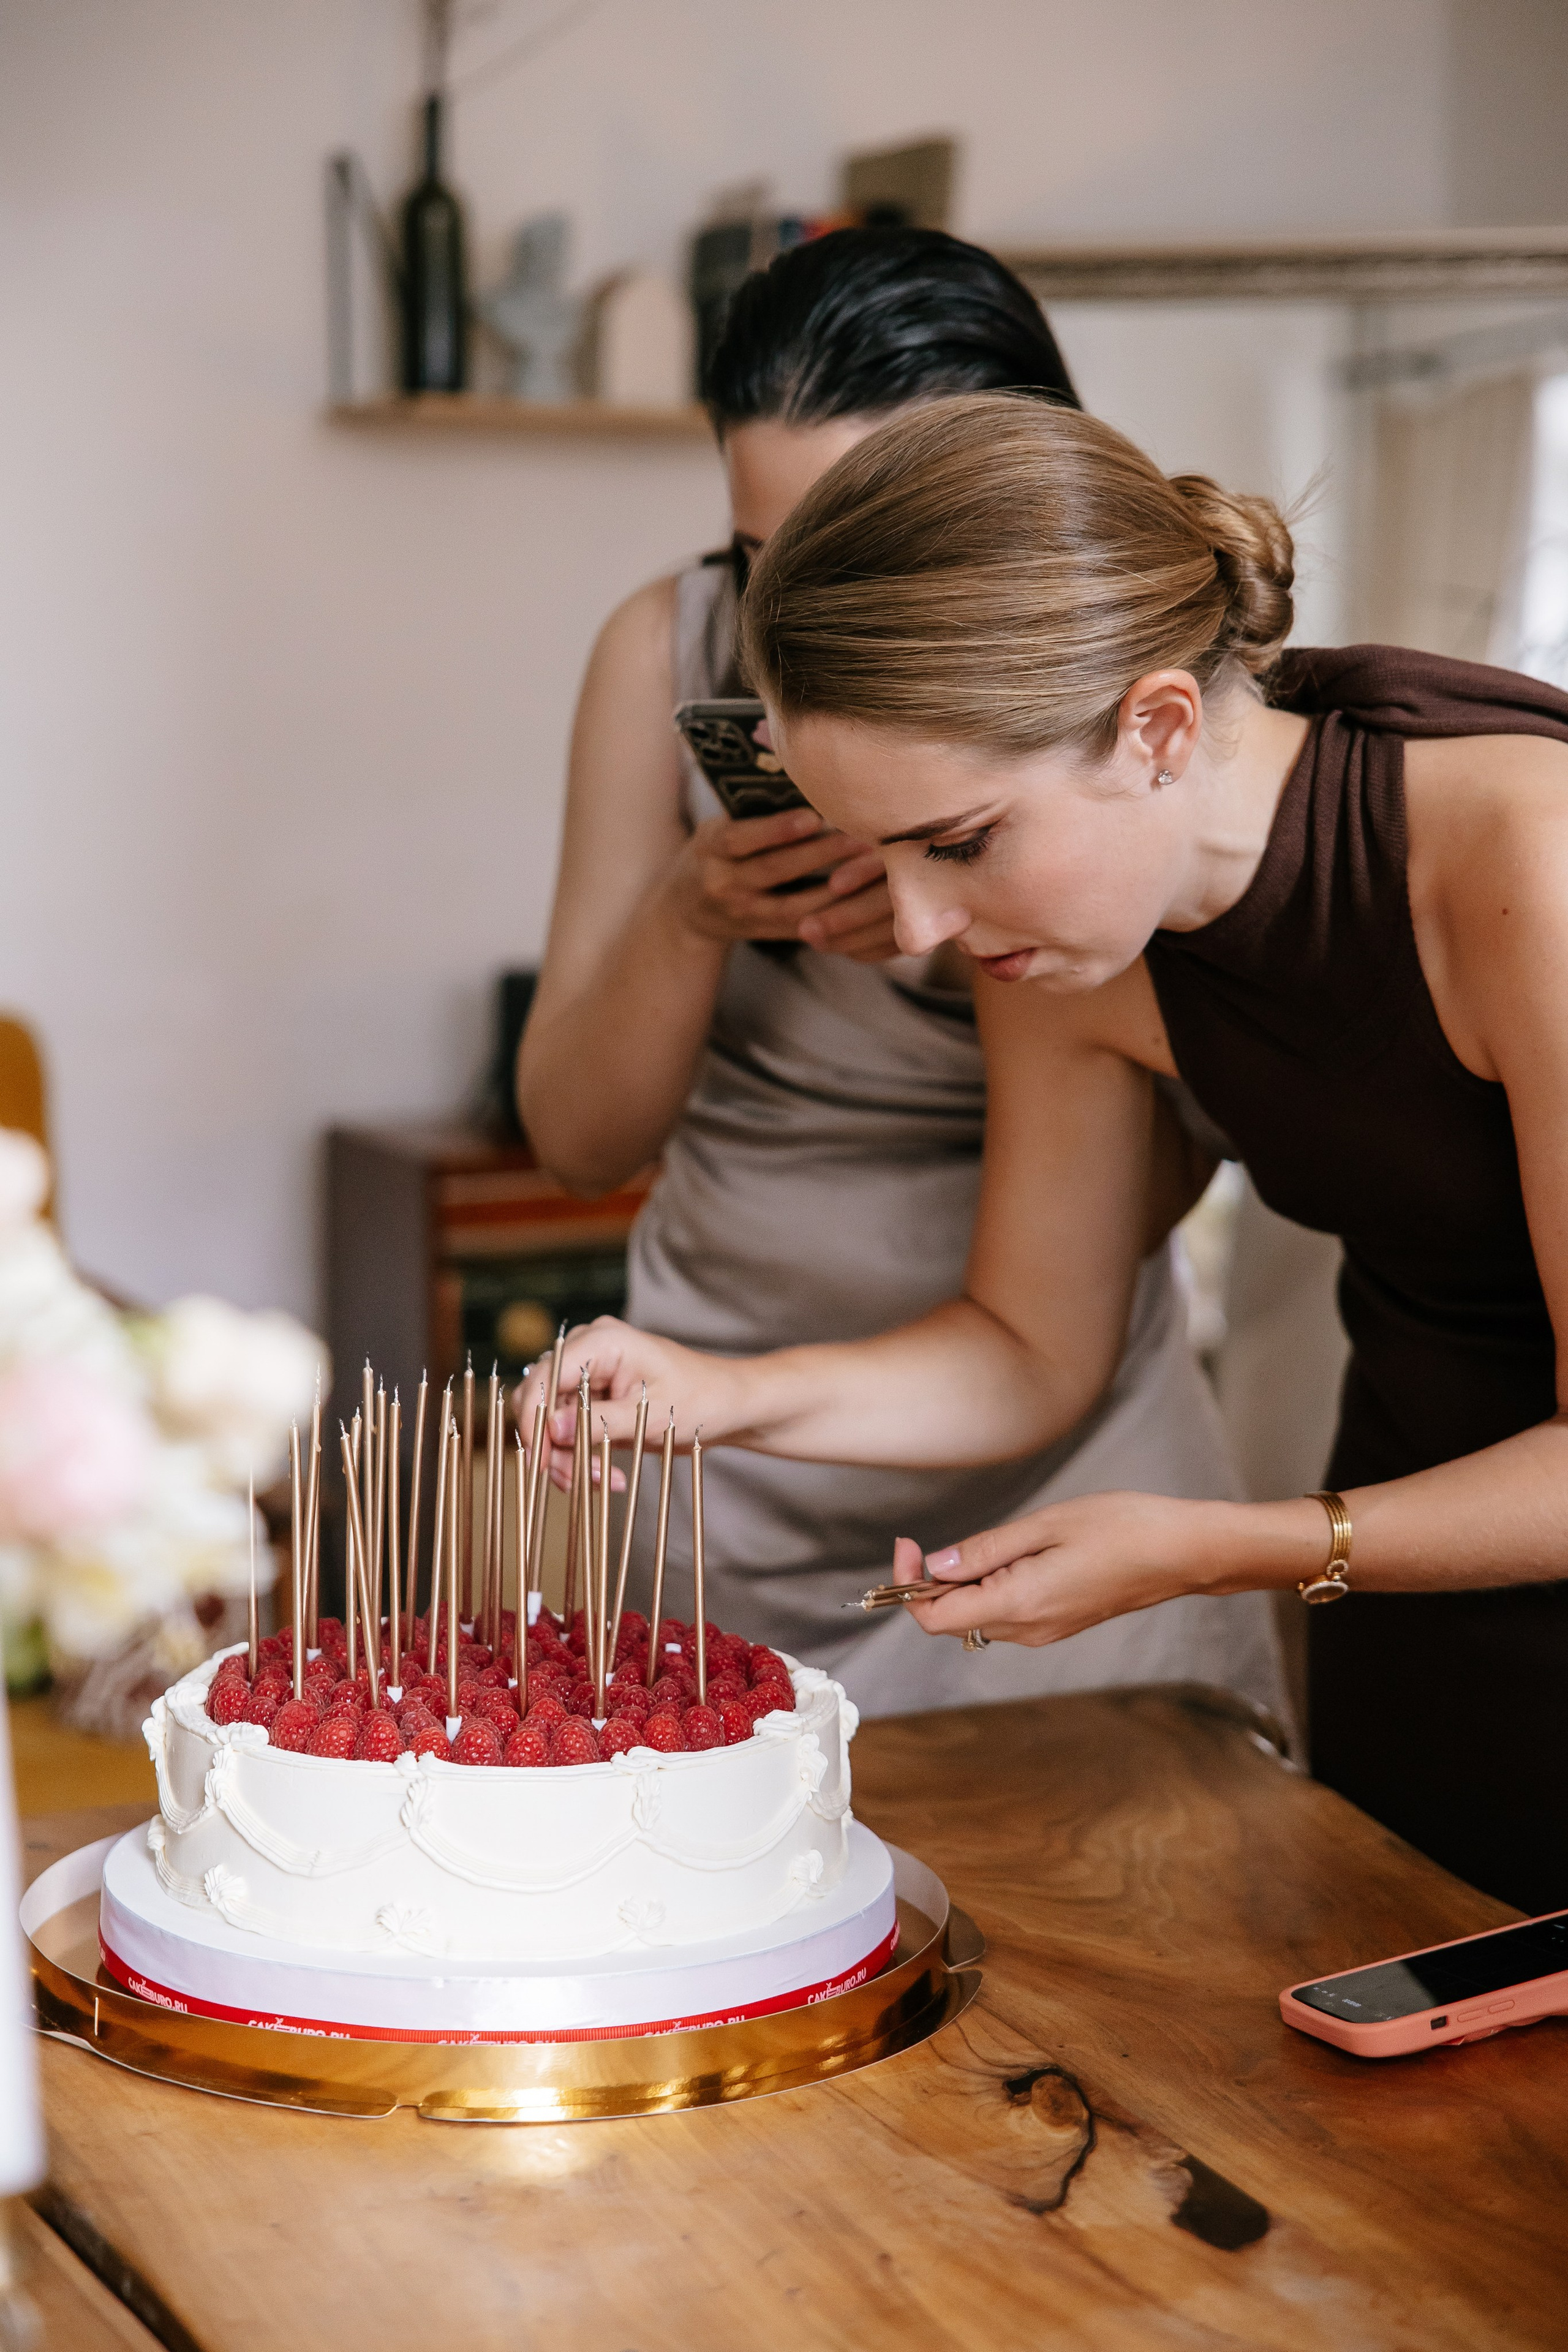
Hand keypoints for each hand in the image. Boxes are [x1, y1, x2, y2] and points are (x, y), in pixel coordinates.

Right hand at [511, 1317, 749, 1486]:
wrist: (726, 1404)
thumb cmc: (699, 1400)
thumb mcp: (650, 1416)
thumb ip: (598, 1421)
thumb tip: (551, 1429)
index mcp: (602, 1341)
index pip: (545, 1376)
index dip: (534, 1420)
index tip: (540, 1462)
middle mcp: (588, 1349)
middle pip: (541, 1399)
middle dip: (554, 1445)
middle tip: (580, 1480)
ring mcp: (588, 1371)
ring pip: (550, 1419)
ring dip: (568, 1456)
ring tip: (604, 1481)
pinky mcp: (592, 1395)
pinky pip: (567, 1427)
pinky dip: (579, 1454)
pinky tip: (606, 1475)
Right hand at [667, 808, 897, 961]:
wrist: (688, 908)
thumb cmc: (718, 850)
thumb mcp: (721, 826)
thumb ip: (756, 812)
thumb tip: (812, 780)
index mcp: (709, 847)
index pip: (740, 838)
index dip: (776, 830)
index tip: (813, 816)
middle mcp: (721, 884)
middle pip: (774, 871)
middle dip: (820, 854)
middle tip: (861, 836)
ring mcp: (743, 915)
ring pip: (794, 906)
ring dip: (836, 888)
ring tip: (871, 867)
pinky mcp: (764, 934)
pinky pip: (804, 927)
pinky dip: (835, 914)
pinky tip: (865, 899)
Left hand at [891, 1493, 1226, 1647]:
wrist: (1182, 1553)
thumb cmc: (1123, 1529)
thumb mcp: (1046, 1525)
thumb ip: (986, 1549)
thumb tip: (936, 1565)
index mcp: (1020, 1604)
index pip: (936, 1618)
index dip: (908, 1586)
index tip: (908, 1546)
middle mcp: (1028, 1629)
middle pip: (952, 1620)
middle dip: (933, 1582)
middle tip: (938, 1538)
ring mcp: (1044, 1631)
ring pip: (977, 1617)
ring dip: (964, 1584)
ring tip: (991, 1543)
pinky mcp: (1057, 1624)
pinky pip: (1005, 1613)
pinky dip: (991, 1588)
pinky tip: (1013, 1555)